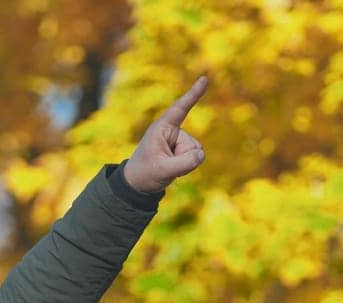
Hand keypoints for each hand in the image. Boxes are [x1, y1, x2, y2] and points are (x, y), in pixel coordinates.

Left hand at [122, 75, 208, 194]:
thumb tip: (202, 154)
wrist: (138, 183)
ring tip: (166, 166)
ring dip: (184, 163)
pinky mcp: (183, 148)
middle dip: (183, 159)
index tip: (204, 79)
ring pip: (196, 152)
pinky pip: (195, 157)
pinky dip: (187, 166)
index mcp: (162, 128)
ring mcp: (178, 139)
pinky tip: (173, 167)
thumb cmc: (145, 173)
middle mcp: (172, 130)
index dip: (193, 94)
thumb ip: (185, 163)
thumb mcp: (163, 170)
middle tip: (163, 165)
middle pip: (192, 145)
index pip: (180, 108)